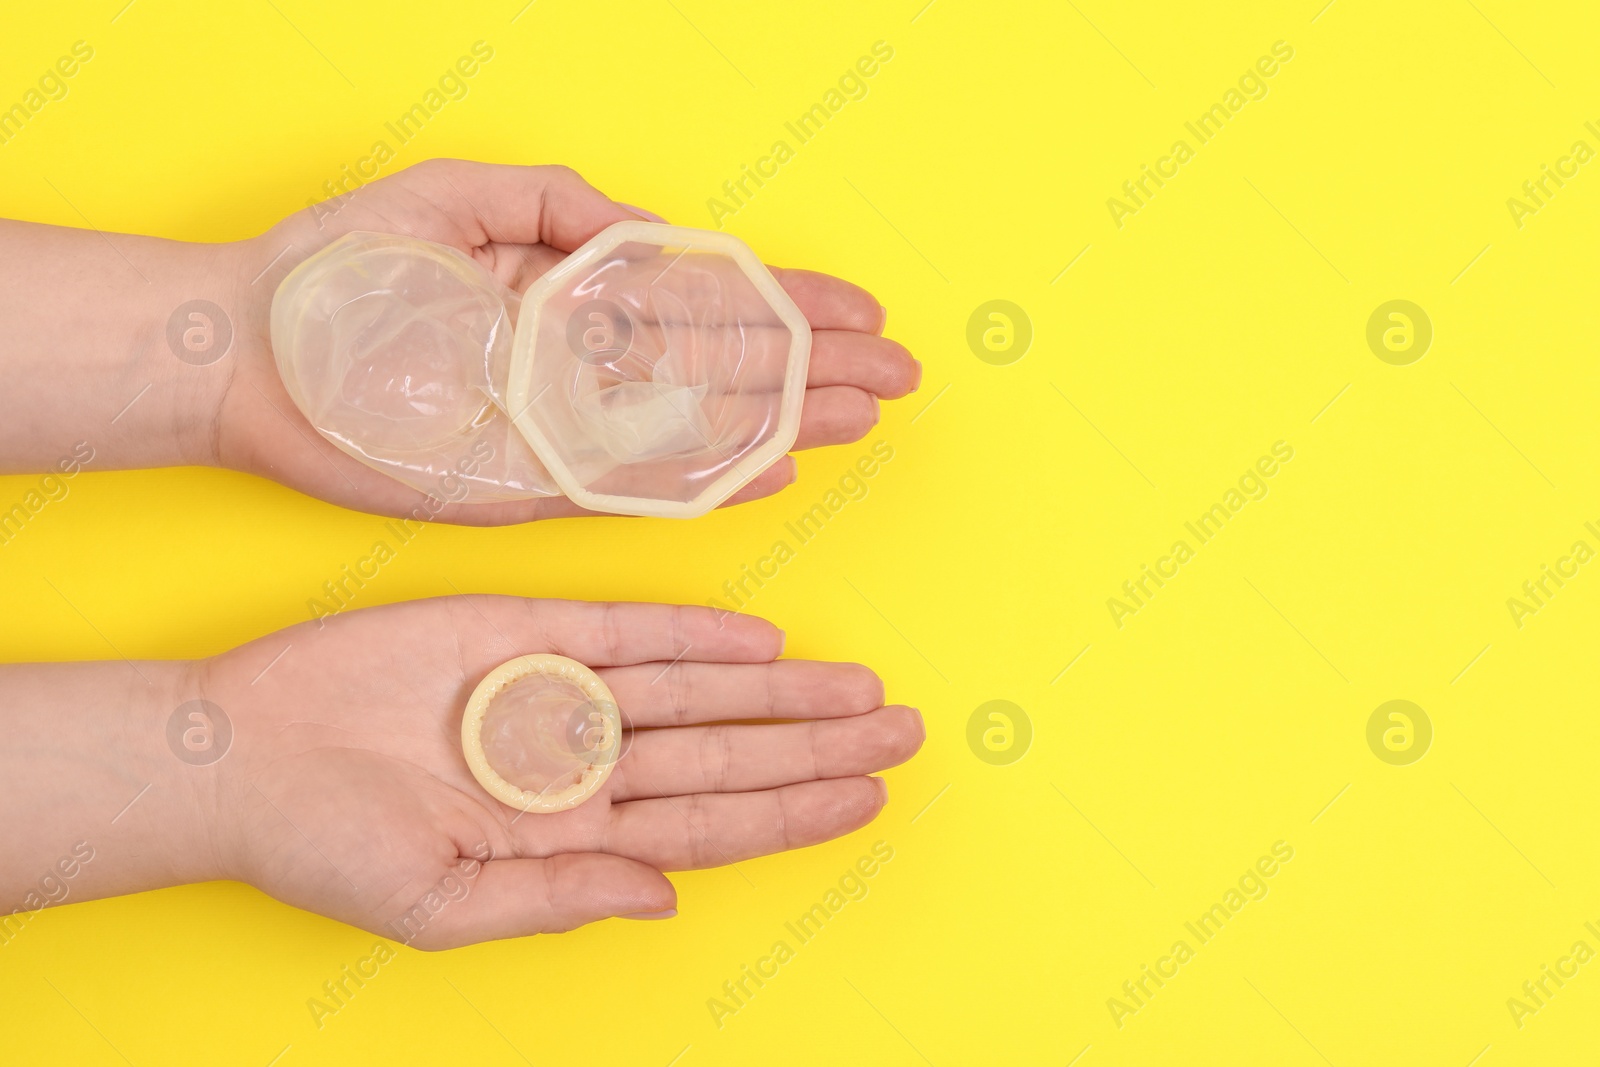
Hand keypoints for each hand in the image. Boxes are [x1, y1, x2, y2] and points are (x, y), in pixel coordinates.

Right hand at [197, 597, 922, 947]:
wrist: (237, 758)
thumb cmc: (325, 849)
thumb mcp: (441, 906)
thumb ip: (559, 898)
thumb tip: (666, 901)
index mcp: (570, 832)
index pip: (709, 825)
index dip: (789, 812)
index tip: (865, 801)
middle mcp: (581, 759)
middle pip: (724, 755)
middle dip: (814, 749)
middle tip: (903, 735)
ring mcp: (557, 691)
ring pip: (696, 691)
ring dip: (778, 691)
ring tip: (859, 691)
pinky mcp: (522, 627)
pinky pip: (626, 628)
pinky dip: (693, 634)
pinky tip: (759, 641)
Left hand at [220, 160, 921, 522]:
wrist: (247, 346)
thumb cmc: (342, 265)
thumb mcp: (460, 196)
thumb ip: (567, 206)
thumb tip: (657, 233)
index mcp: (575, 293)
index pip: (709, 297)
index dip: (790, 301)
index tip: (862, 306)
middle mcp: (584, 367)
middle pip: (725, 368)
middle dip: (817, 368)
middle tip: (899, 374)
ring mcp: (564, 429)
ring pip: (700, 429)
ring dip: (788, 421)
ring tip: (864, 414)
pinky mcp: (529, 485)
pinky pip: (637, 488)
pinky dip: (707, 479)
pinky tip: (774, 466)